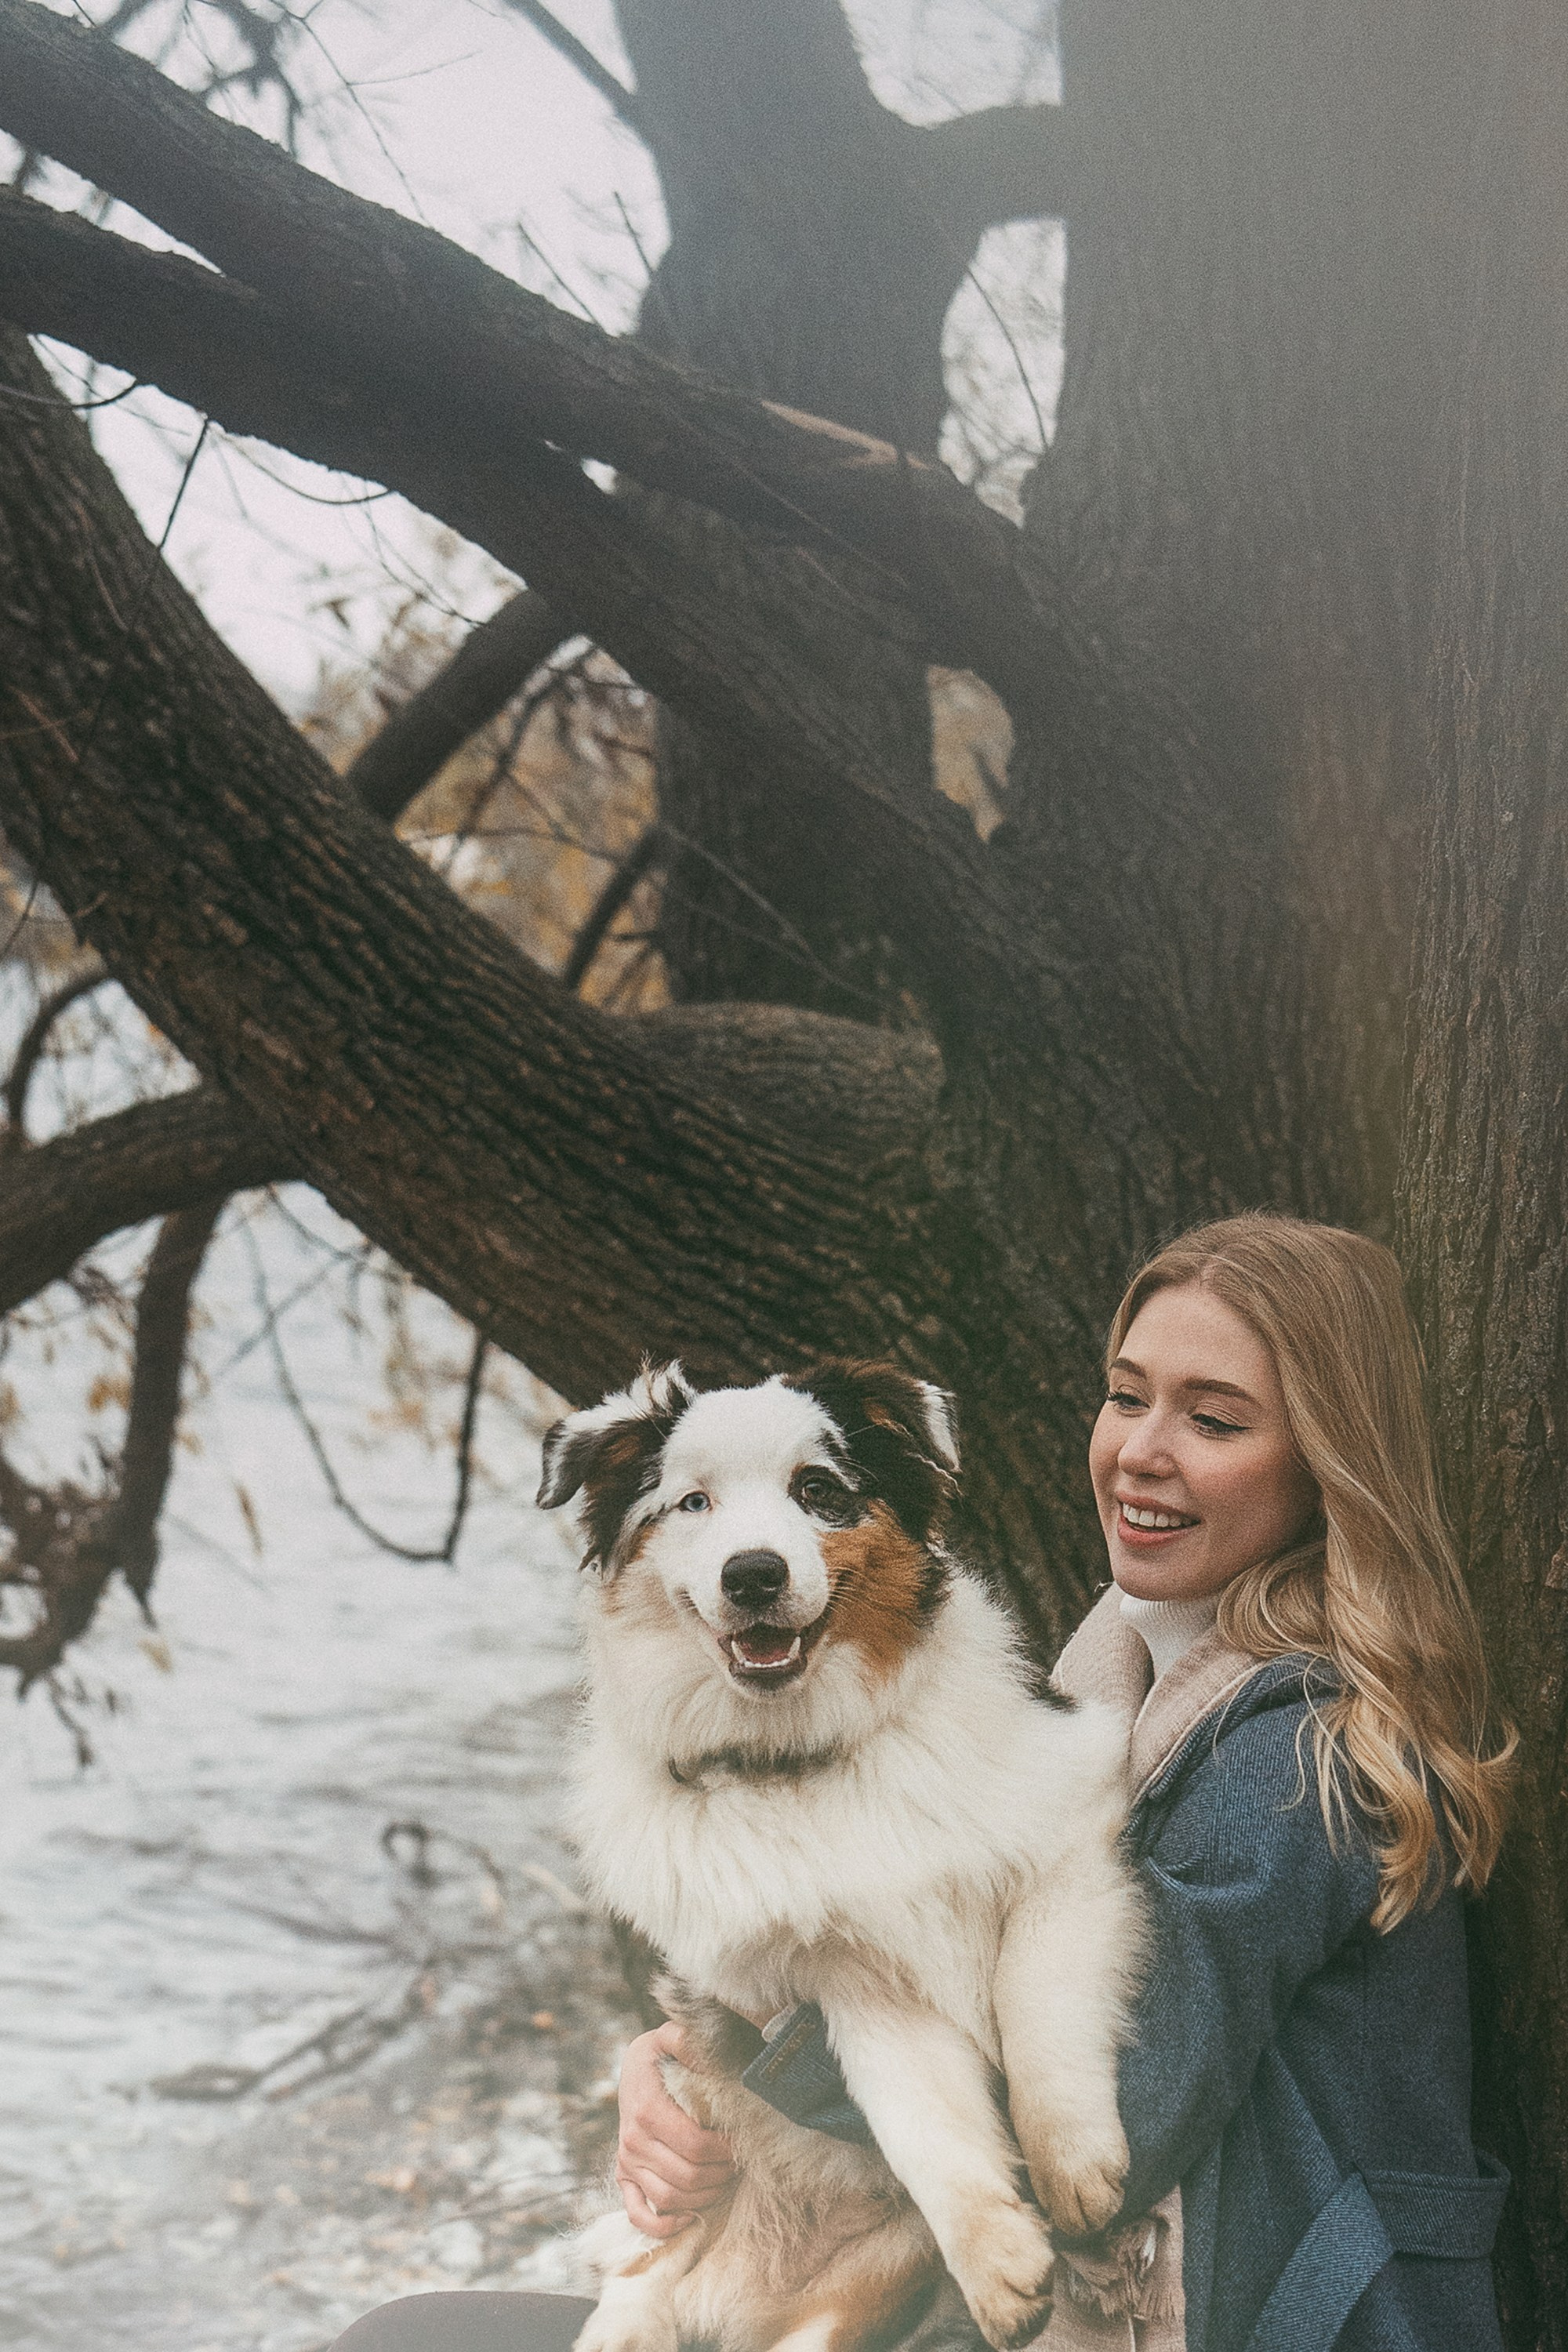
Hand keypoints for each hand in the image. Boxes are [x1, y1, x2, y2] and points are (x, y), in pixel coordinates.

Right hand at [616, 2022, 736, 2237]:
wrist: (633, 2070)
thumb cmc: (661, 2056)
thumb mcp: (671, 2038)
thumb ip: (685, 2040)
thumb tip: (701, 2049)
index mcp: (647, 2110)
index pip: (695, 2145)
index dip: (725, 2149)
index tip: (741, 2140)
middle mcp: (632, 2140)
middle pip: (687, 2175)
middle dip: (721, 2172)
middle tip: (738, 2161)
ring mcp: (626, 2162)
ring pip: (669, 2198)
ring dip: (704, 2196)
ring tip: (724, 2179)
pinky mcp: (624, 2175)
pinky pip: (638, 2213)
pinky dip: (662, 2225)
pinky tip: (689, 2217)